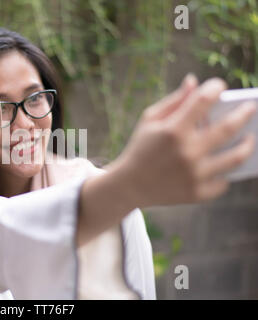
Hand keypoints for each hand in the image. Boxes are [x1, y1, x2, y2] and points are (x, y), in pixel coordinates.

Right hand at [114, 74, 255, 205]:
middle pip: (228, 128)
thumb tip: (194, 82)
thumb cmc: (141, 148)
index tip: (219, 86)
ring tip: (249, 138)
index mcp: (173, 131)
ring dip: (247, 144)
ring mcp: (194, 175)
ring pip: (235, 157)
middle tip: (251, 108)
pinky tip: (224, 165)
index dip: (215, 88)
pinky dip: (225, 173)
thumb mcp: (149, 120)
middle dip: (244, 113)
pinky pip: (223, 182)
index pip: (203, 100)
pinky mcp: (197, 193)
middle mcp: (187, 152)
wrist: (129, 185)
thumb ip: (174, 101)